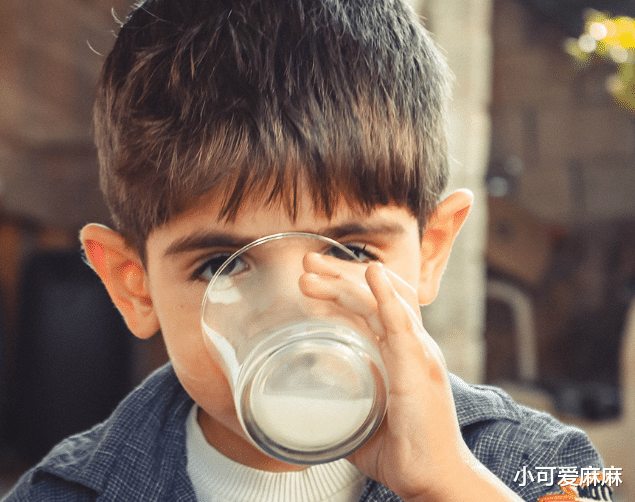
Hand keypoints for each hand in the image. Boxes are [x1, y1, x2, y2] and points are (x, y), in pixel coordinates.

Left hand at [300, 253, 519, 501]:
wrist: (435, 478)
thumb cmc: (404, 453)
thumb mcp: (361, 422)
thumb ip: (339, 410)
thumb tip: (306, 411)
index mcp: (402, 354)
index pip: (374, 306)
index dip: (345, 287)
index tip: (311, 279)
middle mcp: (413, 347)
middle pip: (376, 295)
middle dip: (339, 275)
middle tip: (306, 263)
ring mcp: (418, 354)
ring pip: (383, 301)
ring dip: (347, 280)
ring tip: (313, 269)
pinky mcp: (417, 367)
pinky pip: (402, 323)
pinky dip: (386, 296)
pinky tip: (372, 275)